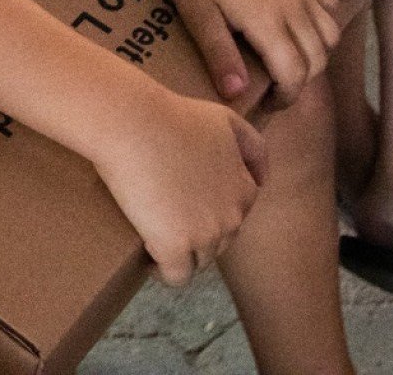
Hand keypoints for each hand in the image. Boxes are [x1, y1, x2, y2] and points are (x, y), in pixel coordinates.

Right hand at [92, 84, 265, 284]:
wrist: (133, 124)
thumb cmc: (170, 115)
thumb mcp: (224, 119)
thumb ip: (250, 145)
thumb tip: (259, 177)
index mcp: (244, 188)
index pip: (237, 214)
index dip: (213, 210)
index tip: (192, 204)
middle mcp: (231, 215)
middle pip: (219, 241)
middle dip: (200, 234)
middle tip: (170, 218)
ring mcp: (204, 234)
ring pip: (199, 261)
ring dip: (183, 255)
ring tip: (158, 240)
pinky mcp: (174, 247)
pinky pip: (176, 277)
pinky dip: (164, 271)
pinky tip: (150, 259)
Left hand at [161, 0, 341, 106]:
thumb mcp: (199, 17)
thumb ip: (220, 56)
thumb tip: (237, 94)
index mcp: (268, 21)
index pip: (295, 73)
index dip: (286, 97)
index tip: (268, 104)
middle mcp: (294, 5)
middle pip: (318, 58)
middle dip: (302, 81)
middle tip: (275, 88)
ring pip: (330, 33)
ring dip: (317, 55)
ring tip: (289, 61)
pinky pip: (328, 2)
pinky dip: (325, 22)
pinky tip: (303, 27)